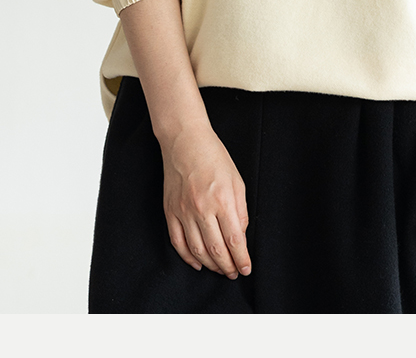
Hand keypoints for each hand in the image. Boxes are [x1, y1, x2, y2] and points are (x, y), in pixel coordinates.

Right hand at [159, 125, 251, 278]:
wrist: (185, 142)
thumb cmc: (214, 158)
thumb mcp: (237, 182)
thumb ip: (240, 211)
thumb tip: (240, 236)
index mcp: (222, 201)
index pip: (234, 241)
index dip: (241, 259)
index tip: (246, 269)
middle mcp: (202, 209)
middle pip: (216, 250)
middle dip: (227, 266)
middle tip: (234, 273)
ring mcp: (183, 211)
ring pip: (197, 250)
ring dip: (210, 265)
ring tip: (220, 270)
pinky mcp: (170, 211)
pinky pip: (177, 241)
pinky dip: (187, 257)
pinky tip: (198, 263)